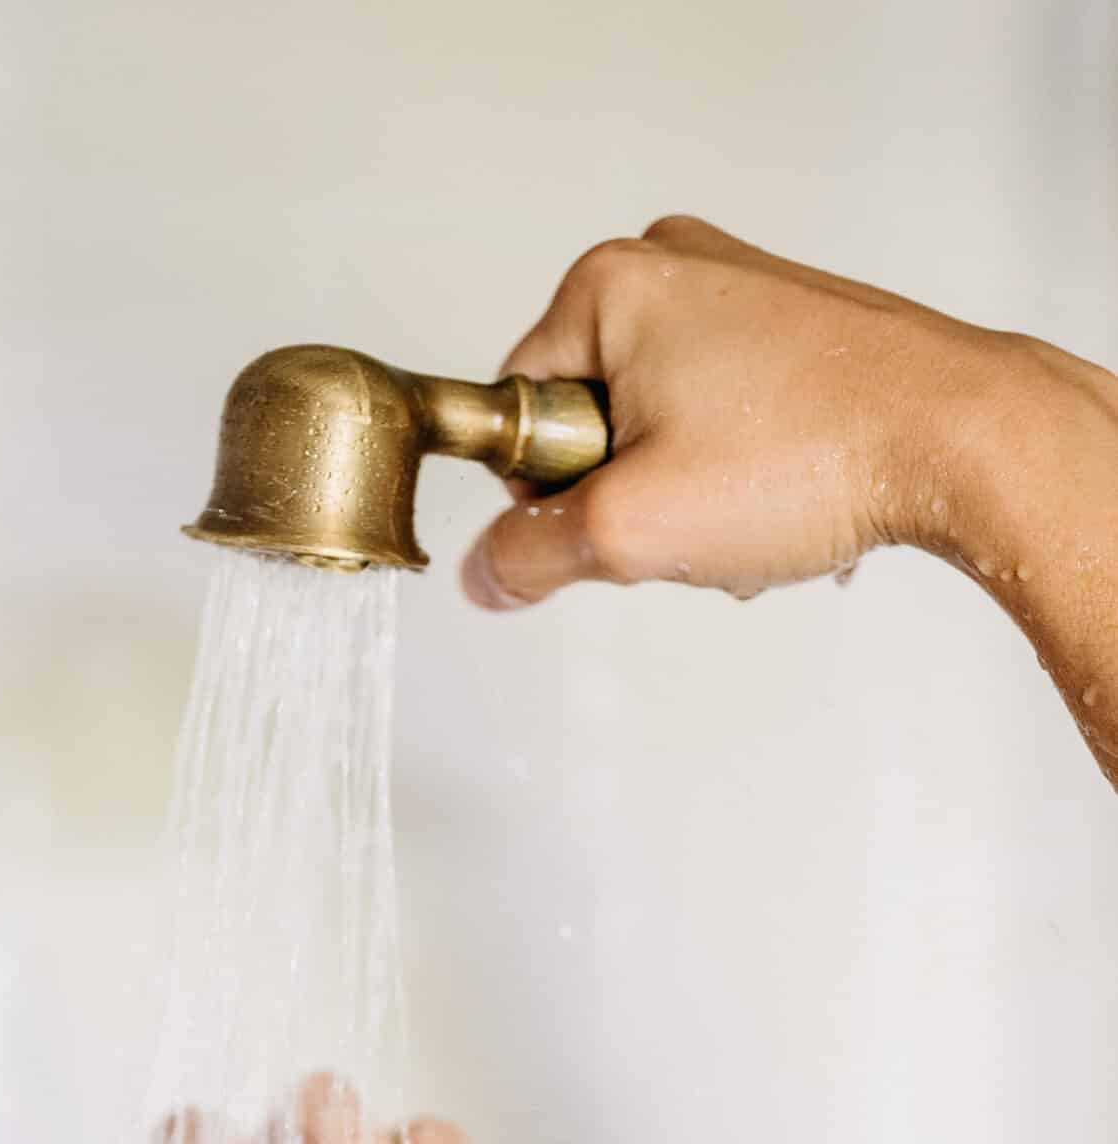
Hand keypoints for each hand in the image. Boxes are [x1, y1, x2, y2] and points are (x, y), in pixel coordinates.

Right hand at [462, 214, 1029, 611]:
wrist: (960, 439)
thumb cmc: (812, 454)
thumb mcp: (632, 529)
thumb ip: (530, 555)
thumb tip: (487, 573)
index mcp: (610, 285)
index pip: (518, 413)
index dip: (553, 491)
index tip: (616, 513)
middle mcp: (671, 265)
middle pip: (591, 424)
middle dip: (630, 497)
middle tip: (690, 517)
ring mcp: (737, 291)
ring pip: (660, 432)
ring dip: (688, 497)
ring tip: (750, 508)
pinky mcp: (790, 329)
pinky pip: (721, 421)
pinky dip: (740, 475)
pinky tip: (783, 497)